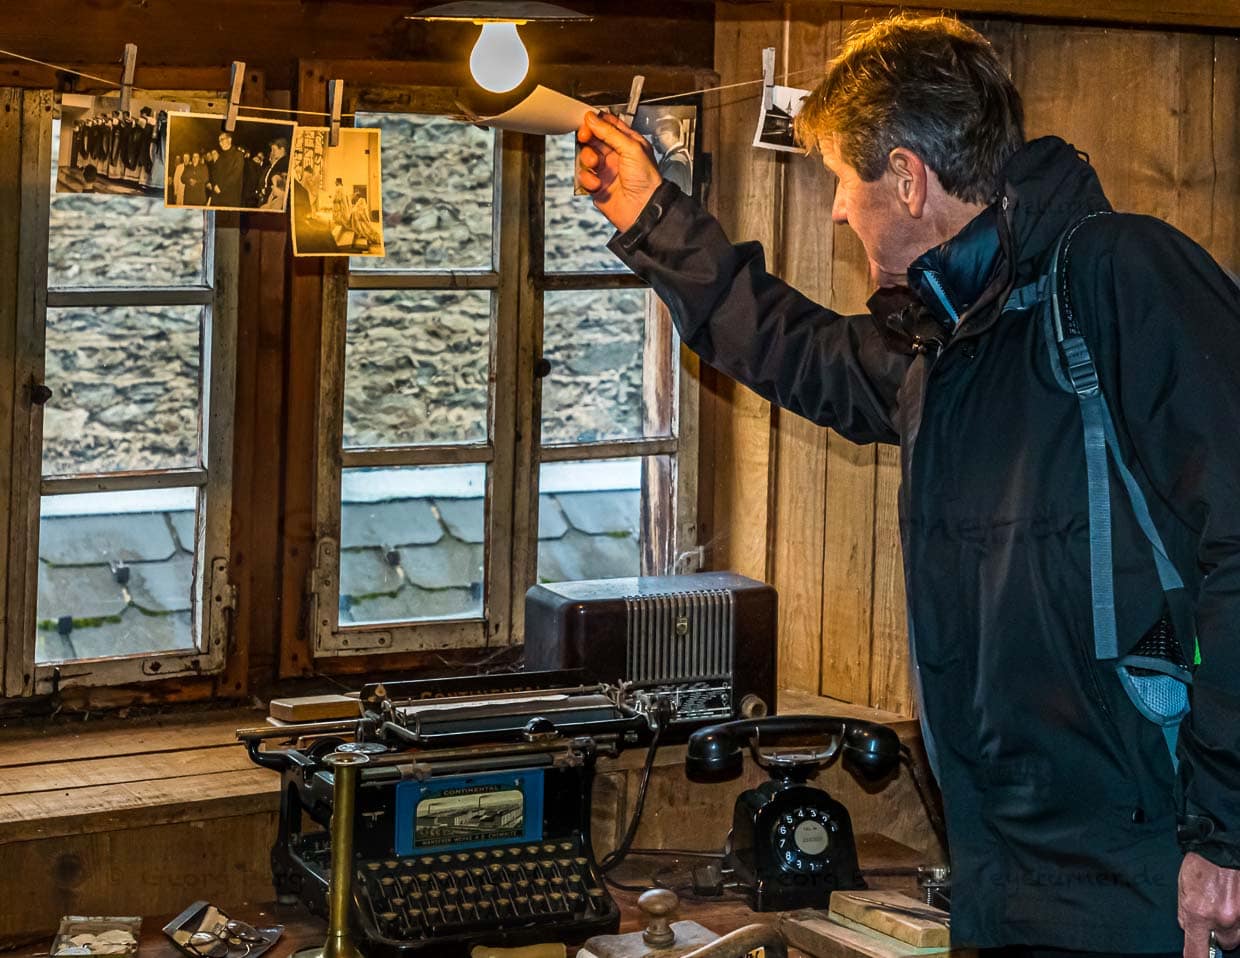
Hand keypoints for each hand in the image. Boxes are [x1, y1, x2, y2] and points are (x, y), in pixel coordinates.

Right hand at [576, 111, 661, 232]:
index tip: (588, 121)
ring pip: (586, 156)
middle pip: (594, 139)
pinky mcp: (597, 185)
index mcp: (628, 143)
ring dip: (587, 158)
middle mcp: (616, 155)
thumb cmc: (646, 181)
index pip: (608, 125)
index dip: (597, 122)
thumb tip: (593, 119)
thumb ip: (610, 132)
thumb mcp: (631, 148)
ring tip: (595, 164)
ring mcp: (606, 170)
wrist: (643, 209)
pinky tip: (597, 183)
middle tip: (585, 138)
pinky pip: (584, 176)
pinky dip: (588, 178)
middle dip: (587, 138)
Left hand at [1179, 851, 1239, 956]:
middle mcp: (1223, 917)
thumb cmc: (1201, 864)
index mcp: (1199, 913)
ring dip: (1231, 925)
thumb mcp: (1182, 888)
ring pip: (1238, 934)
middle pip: (1225, 943)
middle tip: (1214, 914)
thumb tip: (1189, 929)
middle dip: (1218, 932)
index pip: (1196, 950)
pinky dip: (1239, 915)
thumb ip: (1185, 913)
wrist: (1221, 847)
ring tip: (1224, 904)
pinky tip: (1233, 900)